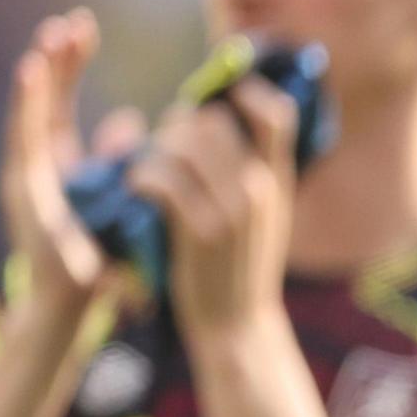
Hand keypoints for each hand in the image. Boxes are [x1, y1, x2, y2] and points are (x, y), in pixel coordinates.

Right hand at [0, 9, 141, 321]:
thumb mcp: (113, 192)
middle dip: (56, 60)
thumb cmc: (96, 251)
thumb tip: (128, 120)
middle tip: (70, 22)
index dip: (70, 64)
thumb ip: (113, 156)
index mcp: (56, 160)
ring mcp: (24, 175)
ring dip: (38, 76)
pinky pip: (23, 137)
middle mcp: (35, 162)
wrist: (74, 298)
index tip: (84, 28)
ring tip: (47, 40)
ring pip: (29, 114)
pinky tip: (30, 71)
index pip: (60, 100)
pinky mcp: (22, 188)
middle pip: (43, 100)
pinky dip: (26, 103)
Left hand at [126, 73, 299, 334]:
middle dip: (179, 125)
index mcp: (278, 180)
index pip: (276, 114)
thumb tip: (217, 120)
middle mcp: (260, 189)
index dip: (248, 91)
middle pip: (212, 122)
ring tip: (146, 171)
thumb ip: (252, 172)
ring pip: (181, 146)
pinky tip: (137, 190)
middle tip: (163, 146)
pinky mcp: (199, 231)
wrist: (237, 324)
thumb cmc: (240, 266)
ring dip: (153, 151)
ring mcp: (232, 210)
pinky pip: (162, 180)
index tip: (221, 95)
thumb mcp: (264, 216)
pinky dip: (142, 177)